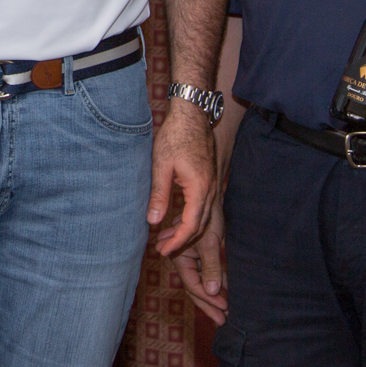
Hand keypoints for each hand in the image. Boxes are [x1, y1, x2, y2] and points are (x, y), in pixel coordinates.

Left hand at [148, 103, 217, 256]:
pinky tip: (178, 220)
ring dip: (188, 231)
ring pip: (203, 217)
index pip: (191, 226)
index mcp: (199, 189)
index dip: (177, 242)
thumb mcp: (161, 166)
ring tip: (168, 239)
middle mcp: (210, 190)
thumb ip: (159, 195)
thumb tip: (153, 221)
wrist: (192, 115)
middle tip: (164, 250)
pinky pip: (204, 207)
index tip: (163, 251)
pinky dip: (192, 218)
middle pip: (200, 226)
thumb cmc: (175, 136)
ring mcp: (212, 184)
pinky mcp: (209, 179)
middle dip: (183, 241)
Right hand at [174, 194, 228, 322]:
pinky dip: (215, 281)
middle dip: (209, 303)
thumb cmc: (208, 213)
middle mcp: (180, 255)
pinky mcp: (197, 250)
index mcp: (177, 253)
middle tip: (224, 320)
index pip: (192, 283)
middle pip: (194, 286)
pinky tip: (226, 292)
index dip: (208, 298)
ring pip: (199, 280)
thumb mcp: (210, 241)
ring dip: (212, 295)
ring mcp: (188, 253)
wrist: (208, 191)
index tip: (224, 309)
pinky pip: (205, 271)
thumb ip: (210, 266)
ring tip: (226, 311)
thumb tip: (212, 292)